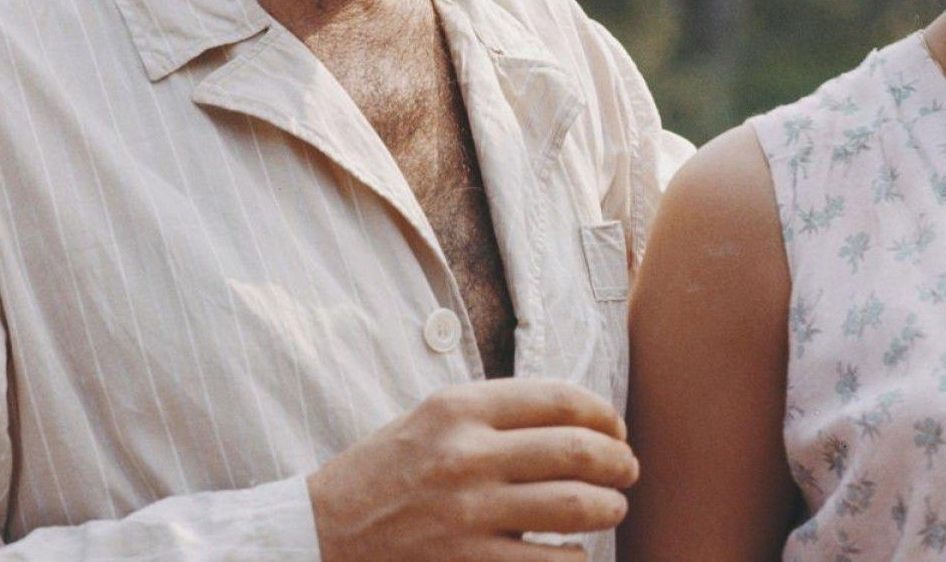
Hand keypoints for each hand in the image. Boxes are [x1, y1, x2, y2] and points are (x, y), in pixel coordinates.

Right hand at [309, 379, 638, 561]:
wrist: (318, 534)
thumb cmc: (385, 473)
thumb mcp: (432, 420)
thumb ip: (498, 414)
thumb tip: (581, 418)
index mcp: (459, 408)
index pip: (562, 399)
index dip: (605, 415)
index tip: (615, 430)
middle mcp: (466, 455)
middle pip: (580, 450)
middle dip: (619, 462)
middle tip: (626, 472)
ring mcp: (467, 514)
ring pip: (577, 506)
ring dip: (609, 508)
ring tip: (611, 509)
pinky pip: (552, 561)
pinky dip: (577, 556)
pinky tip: (574, 551)